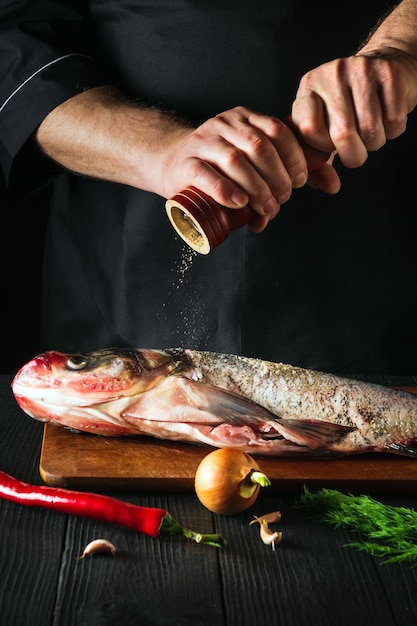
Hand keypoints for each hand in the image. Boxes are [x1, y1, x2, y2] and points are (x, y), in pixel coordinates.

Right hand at [162, 106, 316, 229]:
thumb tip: (334, 185)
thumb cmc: (220, 165)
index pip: (278, 131)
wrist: (171, 162)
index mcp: (245, 119)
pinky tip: (240, 203)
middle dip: (278, 178)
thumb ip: (290, 169)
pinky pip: (207, 175)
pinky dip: (226, 190)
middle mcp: (225, 125)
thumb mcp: (254, 159)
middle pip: (260, 148)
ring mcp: (203, 143)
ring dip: (257, 188)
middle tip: (282, 200)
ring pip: (236, 162)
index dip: (294, 158)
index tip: (300, 182)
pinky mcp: (185, 164)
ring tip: (267, 208)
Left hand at [291, 50, 416, 168]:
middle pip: (342, 133)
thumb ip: (320, 163)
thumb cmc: (351, 106)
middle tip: (357, 150)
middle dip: (354, 154)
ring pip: (370, 129)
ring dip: (375, 142)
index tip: (331, 146)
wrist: (387, 63)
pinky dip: (394, 130)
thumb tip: (330, 187)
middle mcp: (331, 75)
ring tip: (372, 132)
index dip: (324, 147)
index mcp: (308, 89)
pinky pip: (394, 119)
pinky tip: (388, 118)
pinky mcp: (388, 72)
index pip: (309, 129)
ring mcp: (360, 70)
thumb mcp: (327, 128)